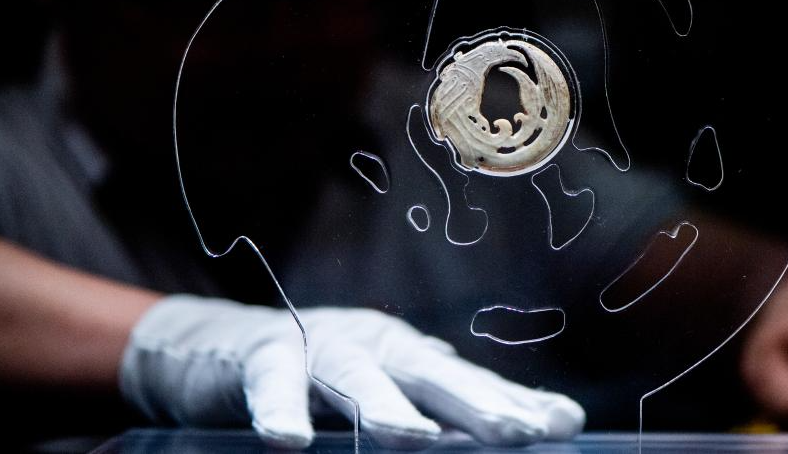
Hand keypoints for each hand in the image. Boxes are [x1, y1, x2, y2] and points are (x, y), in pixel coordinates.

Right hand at [120, 295, 584, 448]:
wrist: (222, 346)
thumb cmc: (317, 376)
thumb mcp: (382, 391)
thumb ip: (438, 408)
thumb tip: (516, 423)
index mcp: (407, 357)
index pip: (468, 384)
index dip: (513, 402)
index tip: (565, 423)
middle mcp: (373, 347)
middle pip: (429, 376)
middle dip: (475, 405)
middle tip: (520, 433)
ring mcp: (318, 347)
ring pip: (356, 378)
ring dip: (386, 408)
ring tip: (416, 441)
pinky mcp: (261, 357)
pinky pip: (273, 384)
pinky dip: (281, 410)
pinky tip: (289, 441)